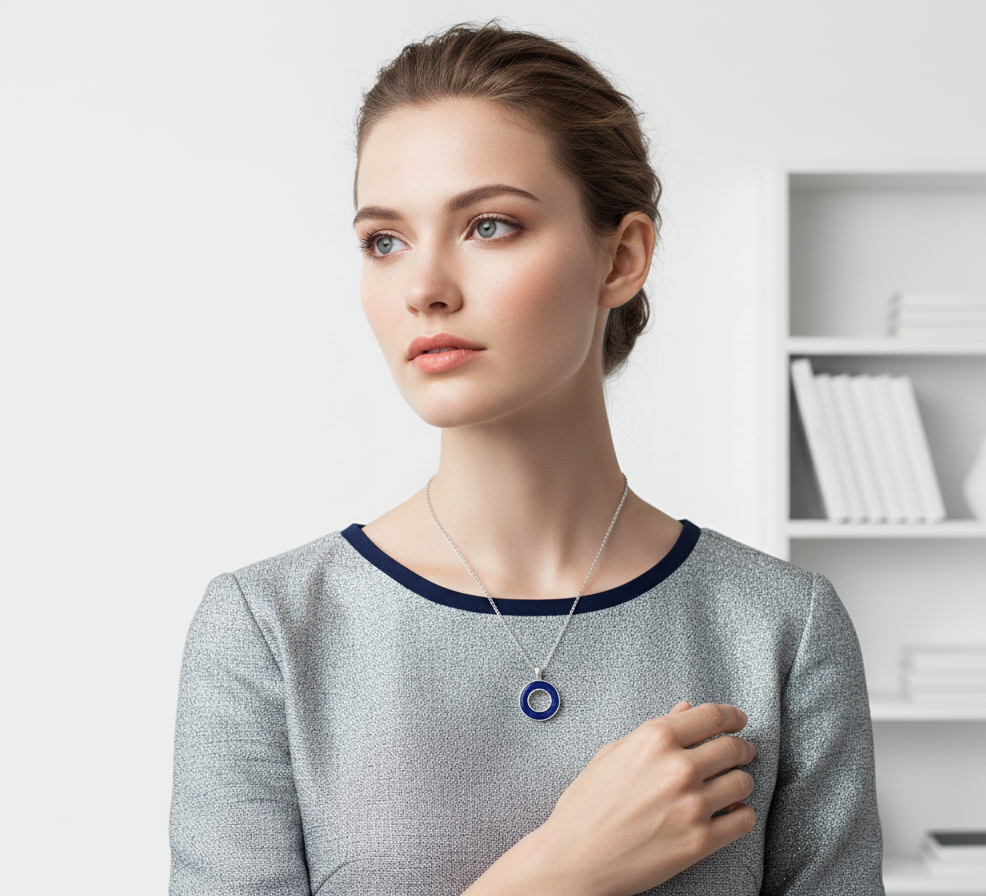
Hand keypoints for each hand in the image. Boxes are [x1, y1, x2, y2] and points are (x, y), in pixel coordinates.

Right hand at [531, 701, 755, 895]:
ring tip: (732, 784)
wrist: (576, 857)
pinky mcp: (700, 841)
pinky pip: (742, 820)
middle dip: (742, 748)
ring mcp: (692, 805)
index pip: (711, 716)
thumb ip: (654, 730)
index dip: (732, 715)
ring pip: (742, 783)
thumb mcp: (613, 754)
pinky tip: (730, 812)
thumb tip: (685, 709)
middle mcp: (678, 767)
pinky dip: (742, 814)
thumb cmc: (587, 804)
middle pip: (732, 748)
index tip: (739, 720)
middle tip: (742, 752)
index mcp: (655, 739)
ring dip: (741, 780)